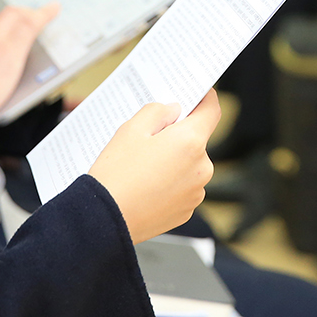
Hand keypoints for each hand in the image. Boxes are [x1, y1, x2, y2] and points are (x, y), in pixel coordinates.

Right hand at [88, 90, 220, 242]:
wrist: (105, 220)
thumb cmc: (116, 175)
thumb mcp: (131, 129)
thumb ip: (157, 111)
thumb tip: (173, 111)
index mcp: (190, 142)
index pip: (212, 111)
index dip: (205, 99)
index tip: (198, 95)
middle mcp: (201, 168)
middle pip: (197, 140)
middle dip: (178, 136)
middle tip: (150, 139)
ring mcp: (196, 192)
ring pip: (189, 165)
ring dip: (174, 161)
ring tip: (143, 167)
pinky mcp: (186, 210)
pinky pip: (183, 187)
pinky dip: (171, 182)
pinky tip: (146, 185)